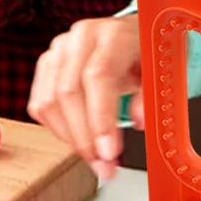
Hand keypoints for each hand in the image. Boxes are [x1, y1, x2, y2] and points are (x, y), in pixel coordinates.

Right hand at [27, 15, 142, 180]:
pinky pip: (40, 104)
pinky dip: (56, 129)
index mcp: (112, 34)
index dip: (100, 119)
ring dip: (69, 138)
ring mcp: (59, 49)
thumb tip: (138, 122)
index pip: (98, 76)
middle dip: (84, 138)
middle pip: (69, 92)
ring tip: (93, 158)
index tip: (109, 152)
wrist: (132, 37)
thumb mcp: (160, 74)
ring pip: (49, 101)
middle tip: (104, 166)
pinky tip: (78, 139)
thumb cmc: (146, 57)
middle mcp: (80, 37)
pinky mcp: (46, 63)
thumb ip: (150, 97)